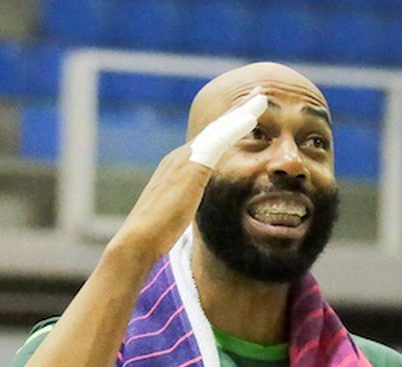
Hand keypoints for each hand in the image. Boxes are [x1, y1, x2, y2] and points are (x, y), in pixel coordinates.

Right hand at [110, 93, 267, 258]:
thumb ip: (188, 202)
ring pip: (218, 129)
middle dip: (237, 110)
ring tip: (261, 99)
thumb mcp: (177, 212)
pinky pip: (217, 141)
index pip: (208, 141)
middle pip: (215, 128)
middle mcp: (179, 156)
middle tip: (259, 95)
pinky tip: (251, 119)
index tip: (247, 116)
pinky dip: (235, 127)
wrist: (140, 238)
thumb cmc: (158, 233)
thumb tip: (194, 208)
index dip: (228, 127)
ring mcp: (184, 159)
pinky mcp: (191, 167)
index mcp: (177, 166)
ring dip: (241, 112)